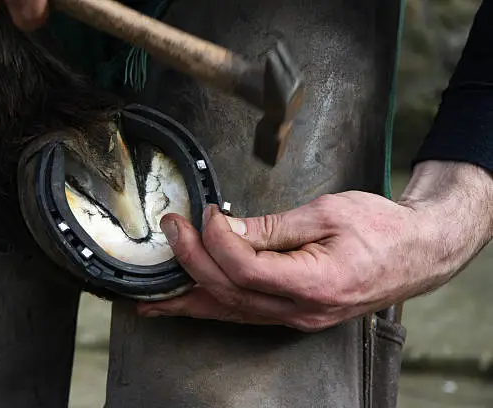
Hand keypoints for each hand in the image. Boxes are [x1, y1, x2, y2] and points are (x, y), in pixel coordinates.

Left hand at [136, 161, 492, 330]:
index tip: (209, 213)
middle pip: (230, 293)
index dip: (217, 240)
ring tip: (152, 296)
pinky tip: (188, 305)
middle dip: (191, 260)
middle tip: (171, 230)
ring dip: (189, 299)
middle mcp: (302, 309)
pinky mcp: (294, 315)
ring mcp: (297, 318)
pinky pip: (245, 315)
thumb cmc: (382, 229)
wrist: (418, 252)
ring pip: (231, 313)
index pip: (245, 269)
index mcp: (315, 282)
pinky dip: (211, 307)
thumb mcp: (328, 213)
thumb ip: (273, 227)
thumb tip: (229, 227)